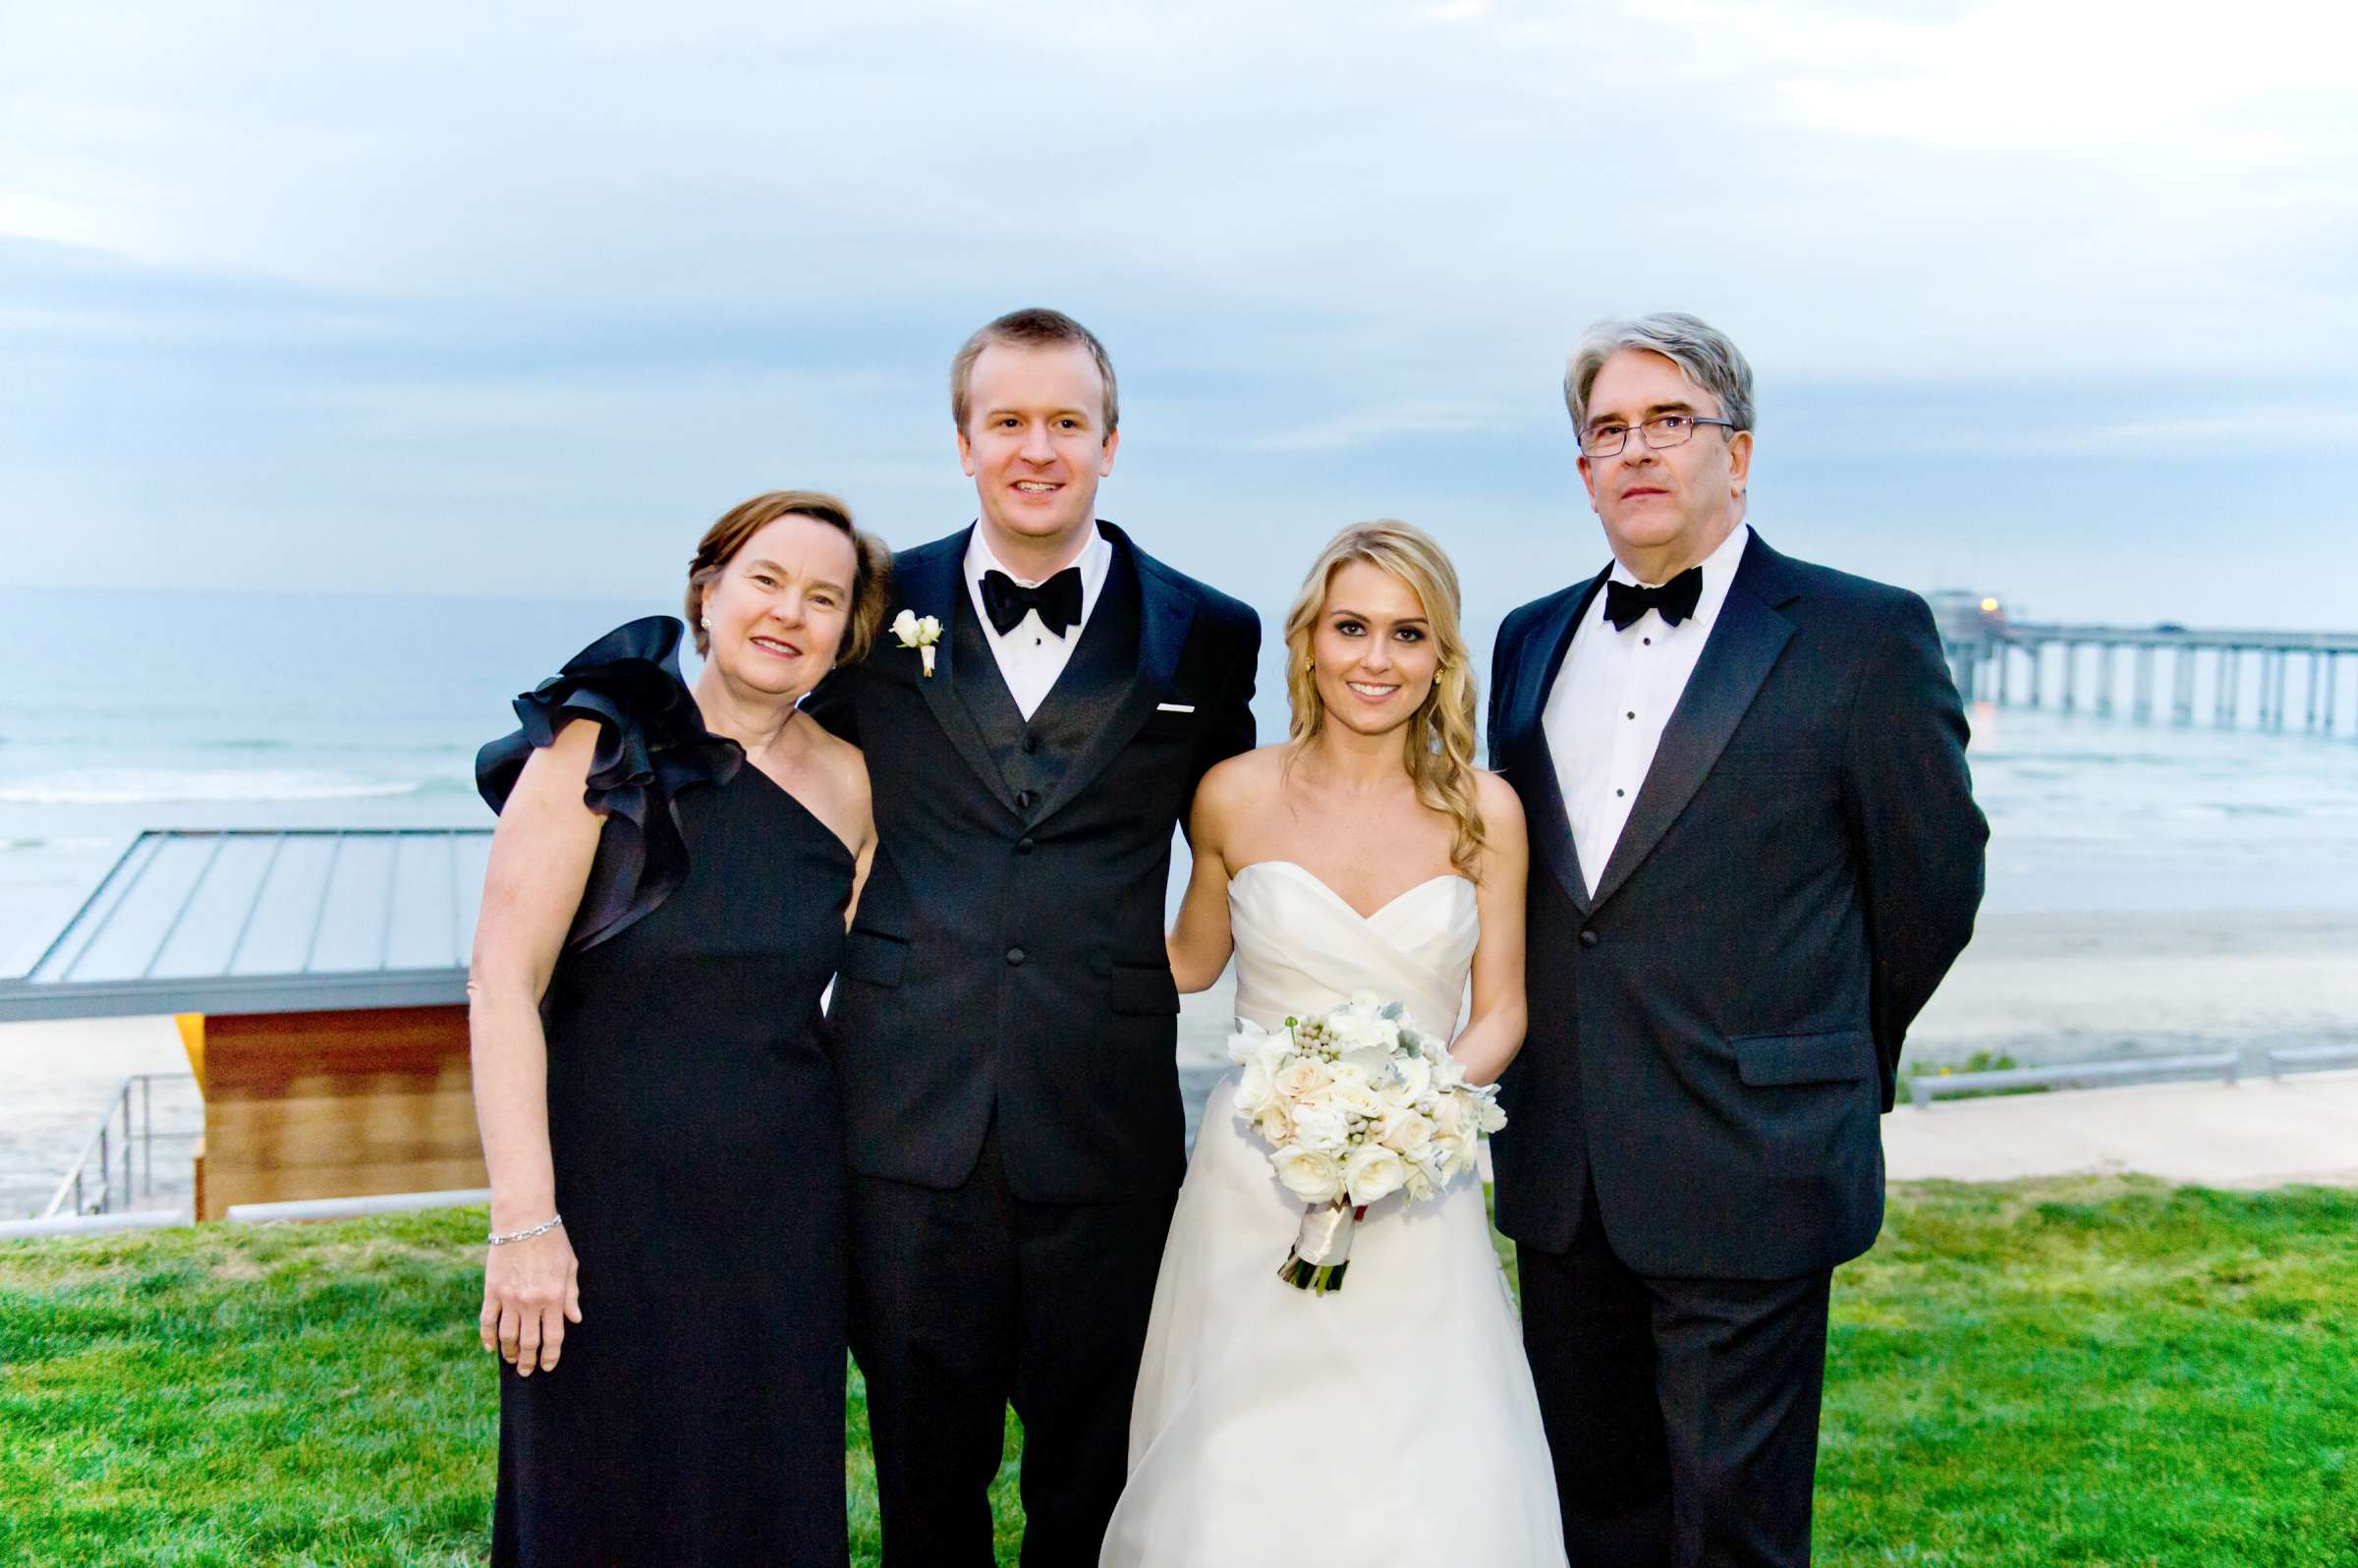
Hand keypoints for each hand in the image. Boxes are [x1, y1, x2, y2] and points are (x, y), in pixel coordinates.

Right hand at [479, 1225, 581, 1375]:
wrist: (523, 1220)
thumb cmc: (552, 1240)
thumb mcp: (570, 1265)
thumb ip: (571, 1295)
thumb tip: (575, 1319)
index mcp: (553, 1297)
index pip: (553, 1337)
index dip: (551, 1356)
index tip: (548, 1366)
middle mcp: (531, 1302)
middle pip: (528, 1342)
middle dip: (528, 1361)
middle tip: (527, 1370)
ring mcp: (509, 1298)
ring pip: (507, 1336)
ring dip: (509, 1353)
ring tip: (511, 1360)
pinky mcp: (492, 1291)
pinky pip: (487, 1321)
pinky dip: (487, 1337)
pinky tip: (491, 1347)